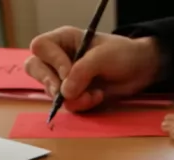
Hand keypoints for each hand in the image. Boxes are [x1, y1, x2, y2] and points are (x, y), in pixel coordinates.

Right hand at [25, 27, 161, 111]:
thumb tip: (64, 92)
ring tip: (94, 94)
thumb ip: (82, 71)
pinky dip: (81, 105)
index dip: (51, 61)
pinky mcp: (71, 95)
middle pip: (34, 68)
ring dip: (72, 97)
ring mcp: (62, 78)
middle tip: (65, 92)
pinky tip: (96, 97)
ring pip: (50, 90)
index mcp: (63, 40)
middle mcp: (58, 58)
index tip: (68, 72)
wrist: (138, 71)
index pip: (40, 47)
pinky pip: (66, 104)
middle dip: (50, 83)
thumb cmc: (122, 54)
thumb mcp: (103, 57)